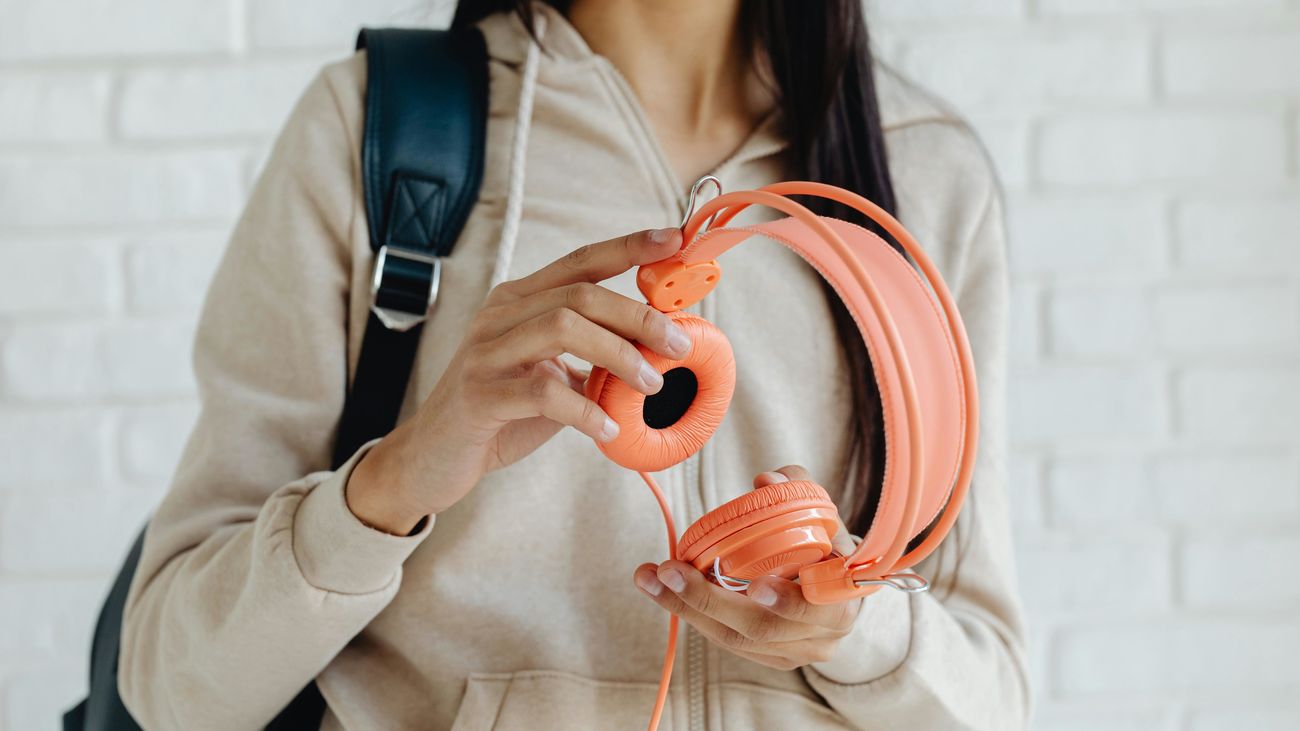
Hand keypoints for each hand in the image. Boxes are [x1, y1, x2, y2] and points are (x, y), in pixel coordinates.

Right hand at [347, 227, 690, 533]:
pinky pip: (543, 393)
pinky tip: (607, 428)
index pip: (580, 261)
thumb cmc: (500, 412)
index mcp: (518, 301)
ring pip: (561, 329)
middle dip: (638, 315)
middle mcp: (499, 316)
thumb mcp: (550, 375)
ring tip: (649, 385)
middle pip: (579, 294)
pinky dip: (586, 410)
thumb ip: (591, 356)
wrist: (432, 456)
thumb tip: (658, 348)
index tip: (675, 239)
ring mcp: (485, 353)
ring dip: (618, 355)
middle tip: (678, 344)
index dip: (629, 247)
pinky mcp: (478, 395)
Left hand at [633, 466, 862, 670]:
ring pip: (735, 639)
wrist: (837, 587)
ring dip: (687, 608)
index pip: (818, 607)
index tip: (756, 586)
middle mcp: (822, 635)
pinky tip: (663, 590)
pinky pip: (725, 640)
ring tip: (651, 578)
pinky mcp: (769, 658)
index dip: (788, 601)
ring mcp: (794, 652)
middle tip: (670, 571)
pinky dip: (692, 614)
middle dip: (709, 600)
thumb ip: (797, 490)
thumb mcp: (821, 512)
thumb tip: (765, 481)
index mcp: (843, 599)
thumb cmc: (827, 545)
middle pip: (761, 628)